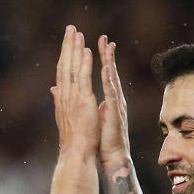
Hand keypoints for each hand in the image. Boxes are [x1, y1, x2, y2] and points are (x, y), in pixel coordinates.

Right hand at [51, 25, 98, 153]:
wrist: (75, 153)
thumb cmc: (73, 140)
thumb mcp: (64, 116)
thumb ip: (60, 100)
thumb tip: (54, 90)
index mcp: (62, 99)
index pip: (62, 73)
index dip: (64, 56)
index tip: (66, 41)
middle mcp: (64, 96)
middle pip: (64, 66)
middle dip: (67, 46)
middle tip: (70, 28)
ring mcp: (73, 98)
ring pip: (72, 68)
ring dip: (74, 50)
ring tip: (77, 33)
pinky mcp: (84, 101)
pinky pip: (84, 79)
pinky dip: (84, 64)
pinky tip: (86, 51)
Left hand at [97, 35, 130, 166]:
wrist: (110, 155)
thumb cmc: (101, 136)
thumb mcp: (92, 115)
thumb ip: (86, 101)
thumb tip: (77, 92)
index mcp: (107, 98)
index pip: (102, 74)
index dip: (98, 60)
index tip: (94, 44)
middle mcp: (113, 98)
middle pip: (110, 72)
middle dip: (107, 55)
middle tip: (104, 38)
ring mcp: (116, 104)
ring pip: (113, 80)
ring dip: (111, 64)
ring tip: (108, 48)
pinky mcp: (115, 113)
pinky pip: (113, 94)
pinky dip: (110, 82)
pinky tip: (108, 70)